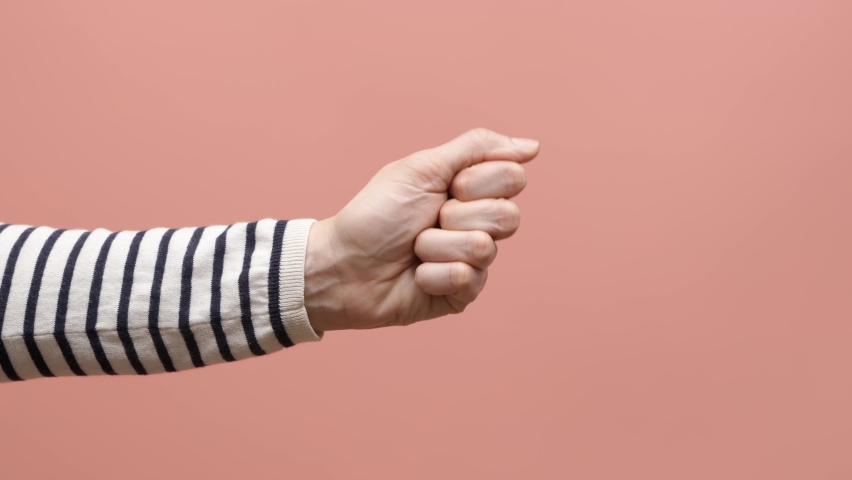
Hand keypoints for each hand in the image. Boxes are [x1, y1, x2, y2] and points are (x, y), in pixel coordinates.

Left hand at [304, 128, 539, 331]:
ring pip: (483, 248)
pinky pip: (468, 280)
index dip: (476, 182)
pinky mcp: (462, 294)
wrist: (343, 264)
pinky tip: (416, 276)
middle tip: (427, 220)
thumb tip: (532, 146)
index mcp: (471, 190)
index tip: (445, 187)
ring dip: (437, 246)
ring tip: (414, 250)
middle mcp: (477, 224)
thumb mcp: (423, 168)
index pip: (513, 178)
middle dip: (456, 216)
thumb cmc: (376, 214)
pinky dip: (434, 274)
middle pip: (508, 216)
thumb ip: (477, 149)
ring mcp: (472, 262)